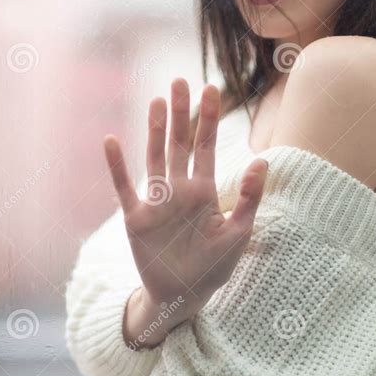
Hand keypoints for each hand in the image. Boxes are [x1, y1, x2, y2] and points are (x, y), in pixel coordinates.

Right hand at [104, 79, 268, 318]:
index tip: (211, 88)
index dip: (208, 118)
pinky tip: (111, 140)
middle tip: (180, 81)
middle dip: (181, 113)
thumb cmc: (214, 264)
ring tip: (157, 101)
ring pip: (154, 157)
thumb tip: (263, 160)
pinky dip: (117, 166)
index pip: (206, 146)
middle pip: (179, 143)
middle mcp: (179, 189)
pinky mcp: (137, 219)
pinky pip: (124, 188)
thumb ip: (250, 197)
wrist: (184, 294)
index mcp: (204, 190)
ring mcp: (157, 202)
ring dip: (155, 130)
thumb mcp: (239, 232)